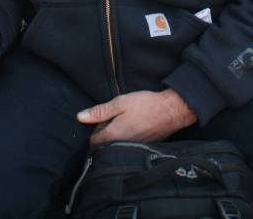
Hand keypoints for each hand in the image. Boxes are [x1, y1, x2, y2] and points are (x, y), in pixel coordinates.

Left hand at [78, 88, 196, 144]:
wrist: (172, 111)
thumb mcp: (119, 103)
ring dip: (118, 135)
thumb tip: (80, 117)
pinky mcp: (144, 147)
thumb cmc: (145, 105)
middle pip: (105, 144)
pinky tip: (137, 126)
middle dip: (106, 132)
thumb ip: (99, 112)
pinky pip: (129, 145)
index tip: (103, 119)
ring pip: (117, 145)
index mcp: (114, 136)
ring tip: (127, 121)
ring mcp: (134, 148)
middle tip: (116, 118)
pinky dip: (129, 137)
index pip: (94, 141)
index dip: (96, 128)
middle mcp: (122, 146)